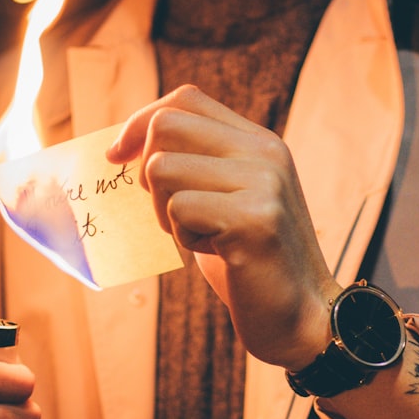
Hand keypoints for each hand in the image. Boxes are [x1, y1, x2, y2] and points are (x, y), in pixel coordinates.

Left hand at [107, 85, 339, 369]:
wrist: (301, 318)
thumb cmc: (251, 264)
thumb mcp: (225, 201)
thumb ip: (193, 167)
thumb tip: (122, 148)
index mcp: (260, 142)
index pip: (185, 99)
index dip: (139, 123)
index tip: (117, 157)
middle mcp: (266, 152)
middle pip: (165, 126)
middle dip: (147, 174)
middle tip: (173, 214)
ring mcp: (263, 182)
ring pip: (163, 169)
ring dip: (166, 213)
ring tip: (203, 237)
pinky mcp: (254, 218)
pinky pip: (178, 208)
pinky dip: (182, 238)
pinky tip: (216, 253)